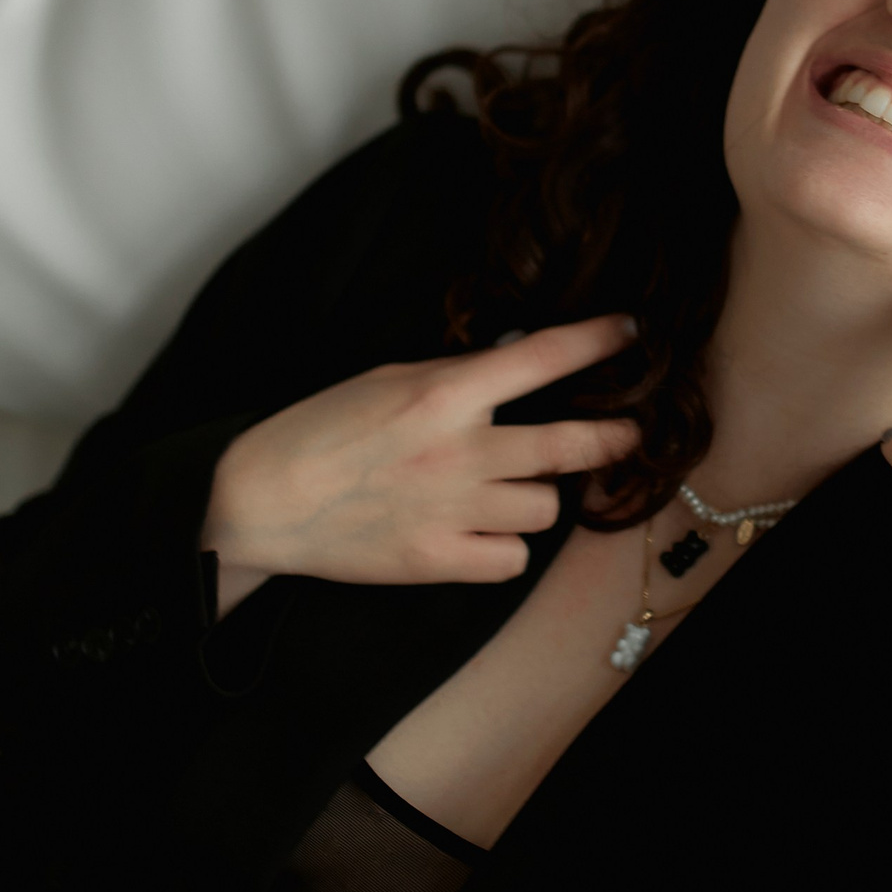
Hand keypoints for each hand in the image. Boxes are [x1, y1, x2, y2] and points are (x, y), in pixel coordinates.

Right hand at [200, 314, 640, 600]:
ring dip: (534, 498)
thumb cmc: (320, 430)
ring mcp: (453, 509)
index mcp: (444, 393)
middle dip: (613, 438)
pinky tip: (479, 531)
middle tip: (629, 434)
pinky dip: (504, 547)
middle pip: (572, 446)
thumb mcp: (388, 379)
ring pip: (546, 507)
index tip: (630, 331)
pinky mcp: (439, 560)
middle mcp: (460, 450)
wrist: (260, 502)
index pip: (543, 358)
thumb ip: (455, 375)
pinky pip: (513, 558)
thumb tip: (516, 363)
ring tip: (502, 491)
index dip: (599, 340)